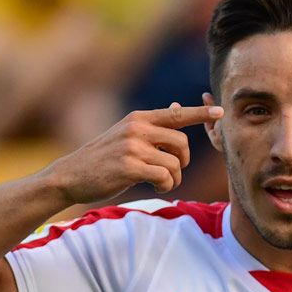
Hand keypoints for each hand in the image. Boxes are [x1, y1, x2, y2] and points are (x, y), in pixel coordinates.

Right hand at [50, 102, 223, 203]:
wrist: (71, 176)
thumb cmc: (102, 158)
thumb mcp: (125, 134)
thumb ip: (152, 125)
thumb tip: (178, 106)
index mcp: (139, 118)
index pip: (177, 114)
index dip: (201, 114)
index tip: (221, 112)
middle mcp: (137, 128)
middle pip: (182, 143)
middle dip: (183, 162)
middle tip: (172, 171)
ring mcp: (133, 147)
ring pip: (175, 163)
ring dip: (174, 178)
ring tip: (160, 181)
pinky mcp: (129, 167)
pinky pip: (165, 177)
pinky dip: (166, 185)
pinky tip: (154, 185)